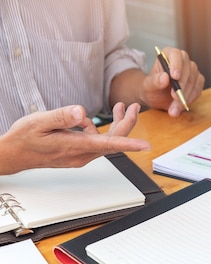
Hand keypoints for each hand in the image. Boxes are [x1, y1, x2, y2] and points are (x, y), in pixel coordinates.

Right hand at [0, 104, 149, 174]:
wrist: (13, 155)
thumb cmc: (24, 139)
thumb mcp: (39, 122)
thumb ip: (62, 117)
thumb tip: (81, 111)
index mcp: (75, 146)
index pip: (109, 145)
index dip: (129, 144)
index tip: (145, 145)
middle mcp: (82, 155)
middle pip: (114, 141)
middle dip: (127, 123)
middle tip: (133, 107)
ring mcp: (80, 156)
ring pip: (107, 141)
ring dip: (116, 125)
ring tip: (121, 108)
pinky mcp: (78, 154)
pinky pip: (96, 142)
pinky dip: (98, 130)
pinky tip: (85, 121)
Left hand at [144, 47, 204, 116]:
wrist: (158, 98)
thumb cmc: (152, 88)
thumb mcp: (149, 86)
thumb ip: (155, 81)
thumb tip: (165, 77)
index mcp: (168, 54)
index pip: (175, 54)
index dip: (176, 64)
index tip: (174, 77)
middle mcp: (182, 60)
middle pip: (188, 68)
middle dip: (181, 85)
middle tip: (174, 97)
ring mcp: (192, 70)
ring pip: (194, 81)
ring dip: (185, 96)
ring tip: (174, 108)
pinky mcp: (198, 81)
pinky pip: (198, 89)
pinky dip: (190, 99)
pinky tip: (181, 106)